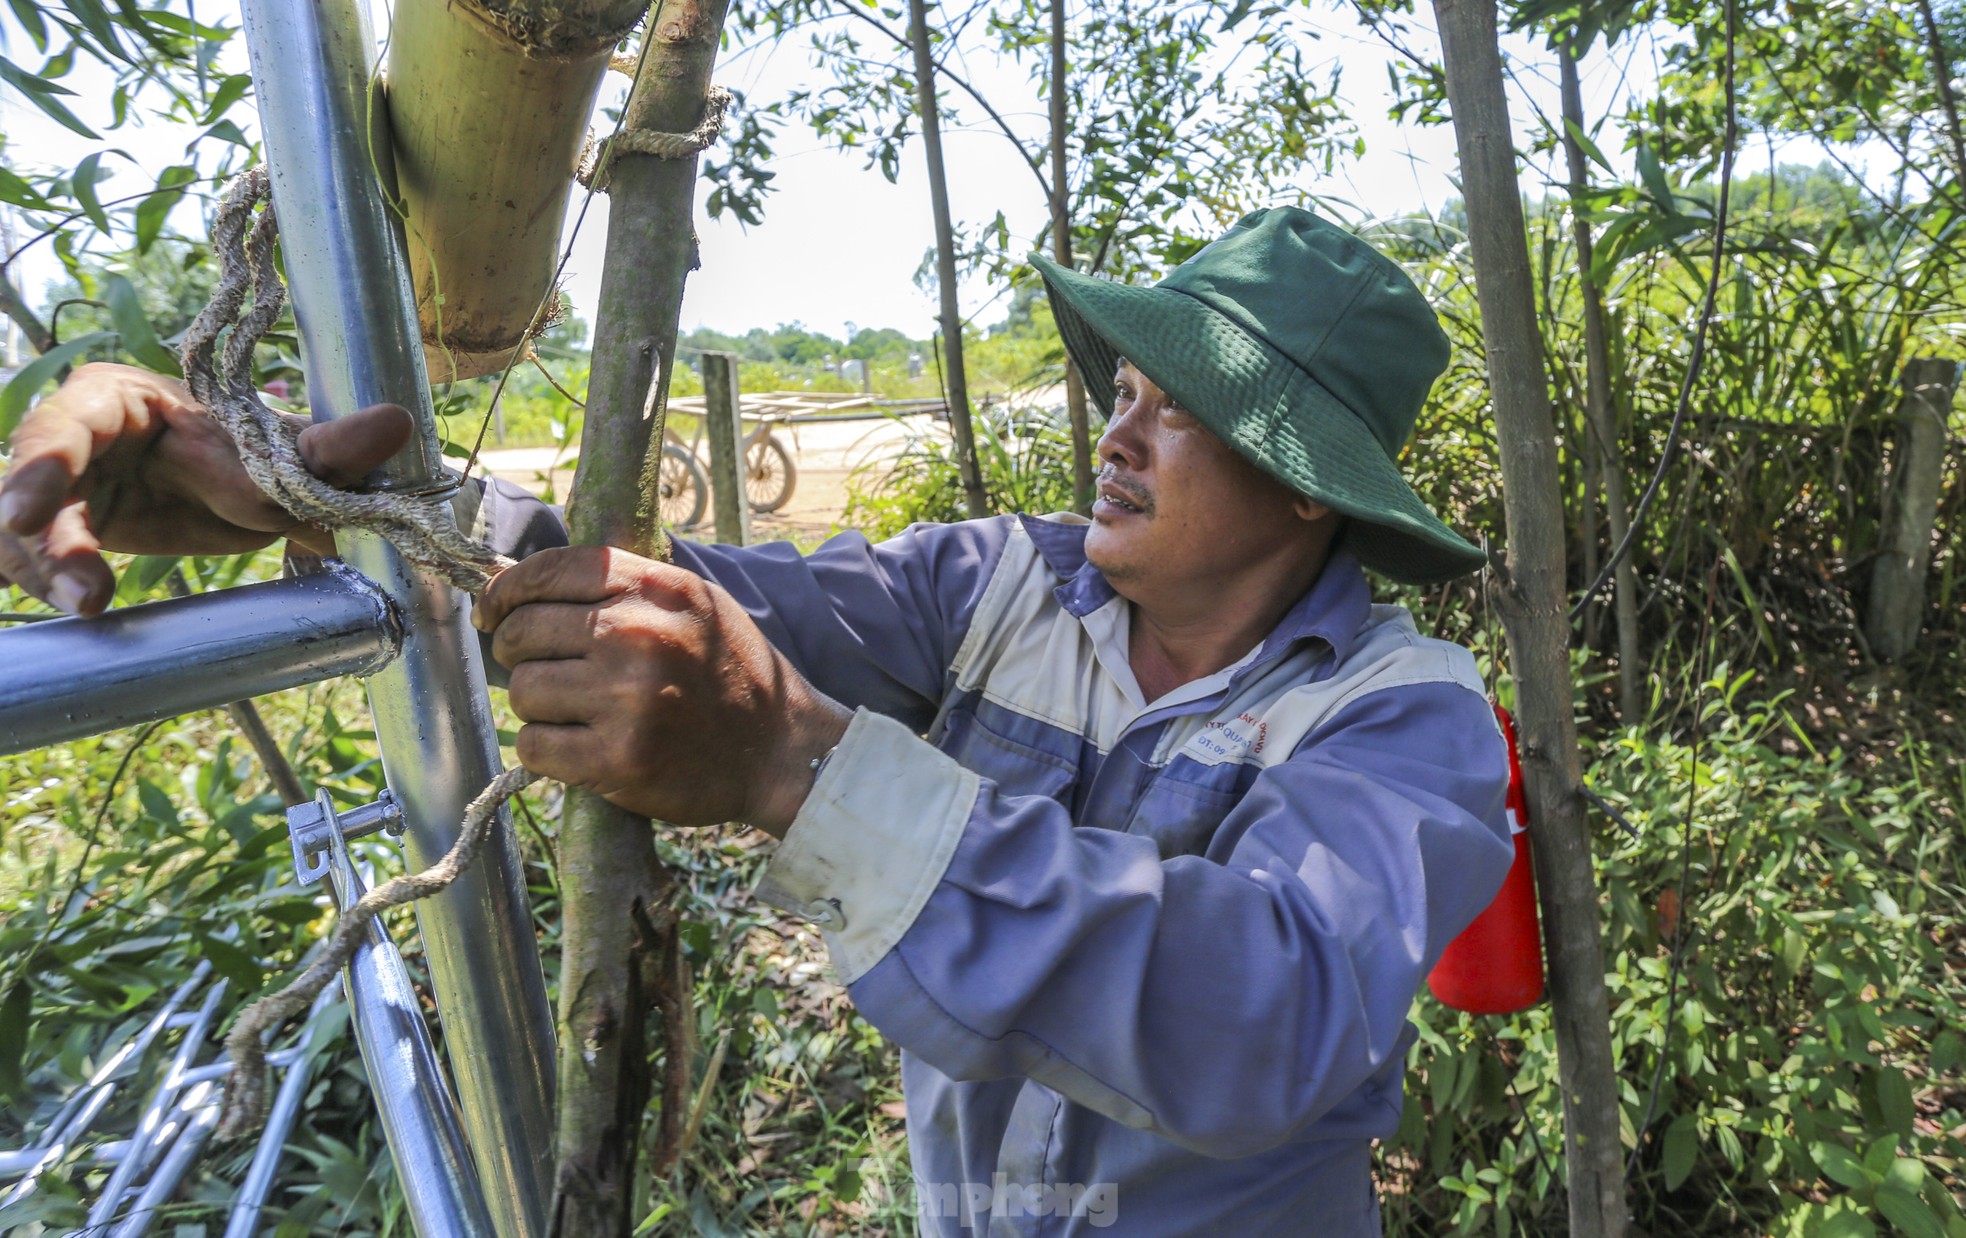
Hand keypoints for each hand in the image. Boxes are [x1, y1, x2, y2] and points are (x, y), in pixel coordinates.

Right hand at [0, 362, 411, 615]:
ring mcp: (61, 490)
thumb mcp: (287, 462)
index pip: (65, 420)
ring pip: (22, 530)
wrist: (244, 500)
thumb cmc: (250, 462)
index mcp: (119, 399)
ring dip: (47, 572)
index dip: (42, 462)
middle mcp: (75, 436)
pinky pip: (33, 564)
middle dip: (35, 528)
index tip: (30, 510)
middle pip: (29, 477)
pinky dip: (49, 587)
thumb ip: (332, 448)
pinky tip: (80, 611)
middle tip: (66, 576)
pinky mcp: (60, 537)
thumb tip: (397, 421)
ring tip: (90, 607)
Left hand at [474, 545, 850, 833]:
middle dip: (519, 654)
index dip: (504, 592)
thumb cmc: (731, 674)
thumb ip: (625, 587)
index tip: (492, 615)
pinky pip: (534, 746)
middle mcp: (638, 635)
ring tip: (579, 714)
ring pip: (523, 691)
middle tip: (547, 672)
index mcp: (656, 588)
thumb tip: (526, 586)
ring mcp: (627, 698)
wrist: (782, 750)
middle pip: (524, 631)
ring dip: (538, 706)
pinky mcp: (618, 758)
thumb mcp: (694, 604)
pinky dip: (546, 750)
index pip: (549, 571)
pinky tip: (580, 749)